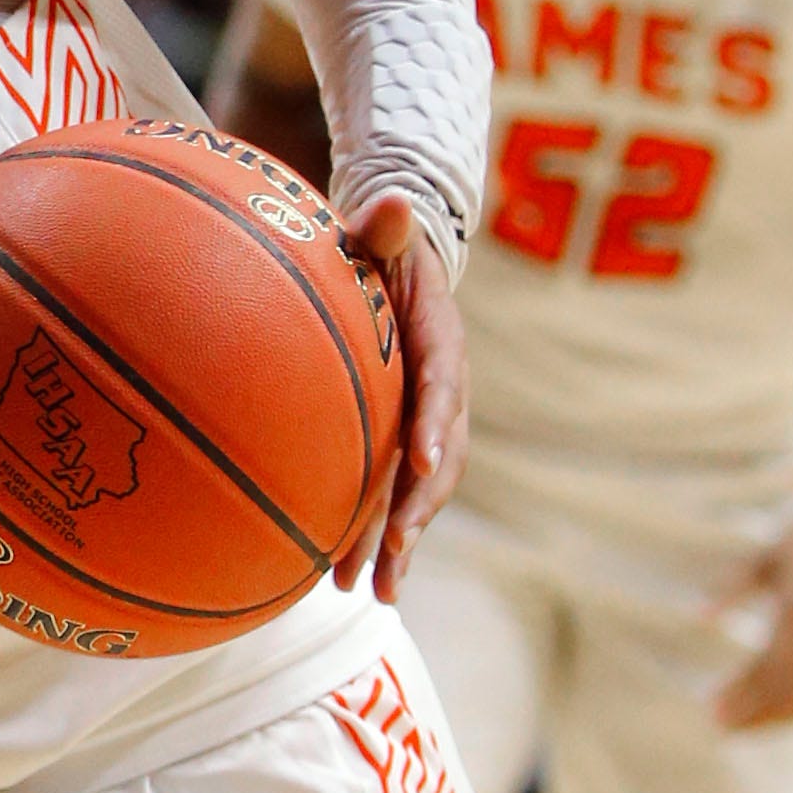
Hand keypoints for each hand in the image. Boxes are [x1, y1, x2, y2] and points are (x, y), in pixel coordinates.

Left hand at [333, 195, 467, 602]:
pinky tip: (348, 580)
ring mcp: (424, 425)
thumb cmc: (379, 250)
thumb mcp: (381, 232)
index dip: (438, 424)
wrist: (398, 271)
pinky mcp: (400, 443)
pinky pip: (391, 494)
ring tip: (375, 593)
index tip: (423, 460)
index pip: (445, 385)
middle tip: (394, 555)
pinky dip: (377, 537)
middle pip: (439, 460)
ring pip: (418, 492)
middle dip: (418, 511)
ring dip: (399, 542)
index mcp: (441, 343)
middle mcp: (443, 395)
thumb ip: (383, 225)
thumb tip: (391, 199)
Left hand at [714, 499, 792, 729]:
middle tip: (715, 728)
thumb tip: (697, 616)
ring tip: (737, 730)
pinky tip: (770, 717)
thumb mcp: (766, 560)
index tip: (710, 710)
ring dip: (772, 720)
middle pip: (784, 693)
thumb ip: (732, 588)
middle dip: (751, 715)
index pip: (767, 669)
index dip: (740, 695)